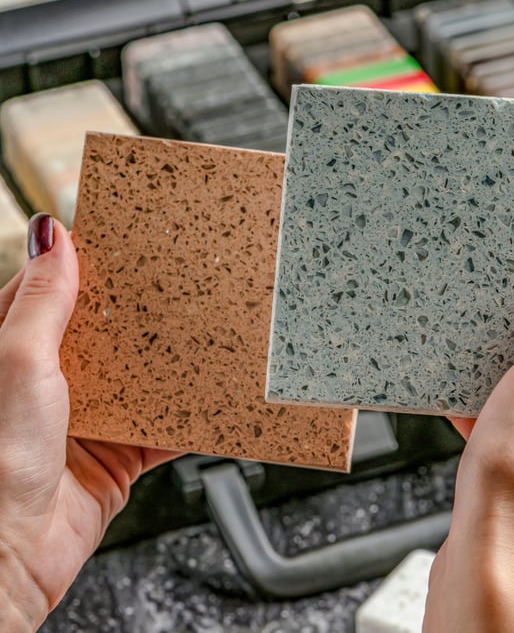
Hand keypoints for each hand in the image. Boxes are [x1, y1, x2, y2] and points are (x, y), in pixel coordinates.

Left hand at [0, 214, 178, 630]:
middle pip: (108, 333)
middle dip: (142, 314)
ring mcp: (89, 418)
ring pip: (142, 378)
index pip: (54, 291)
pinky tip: (213, 399)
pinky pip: (164, 428)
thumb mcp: (18, 363)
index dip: (88, 265)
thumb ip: (43, 303)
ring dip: (171, 364)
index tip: (127, 242)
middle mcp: (53, 383)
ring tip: (205, 334)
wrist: (10, 557)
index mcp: (16, 352)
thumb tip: (52, 236)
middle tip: (181, 285)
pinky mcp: (119, 454)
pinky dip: (190, 418)